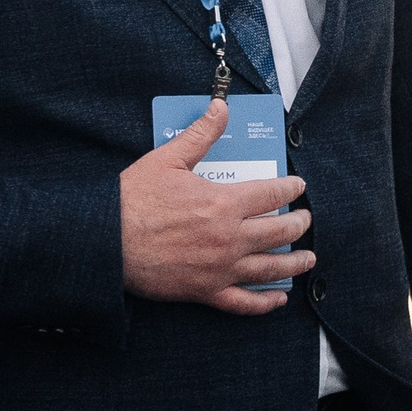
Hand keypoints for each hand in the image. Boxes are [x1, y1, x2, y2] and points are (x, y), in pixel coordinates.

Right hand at [119, 99, 313, 314]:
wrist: (104, 240)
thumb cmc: (132, 199)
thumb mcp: (168, 158)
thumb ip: (201, 134)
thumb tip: (220, 107)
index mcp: (224, 203)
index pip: (272, 194)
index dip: (290, 188)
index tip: (298, 187)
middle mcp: (229, 238)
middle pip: (279, 232)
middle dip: (298, 224)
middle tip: (305, 220)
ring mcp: (220, 268)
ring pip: (269, 268)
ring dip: (293, 264)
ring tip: (307, 258)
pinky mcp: (205, 292)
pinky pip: (243, 302)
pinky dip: (264, 303)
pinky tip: (277, 298)